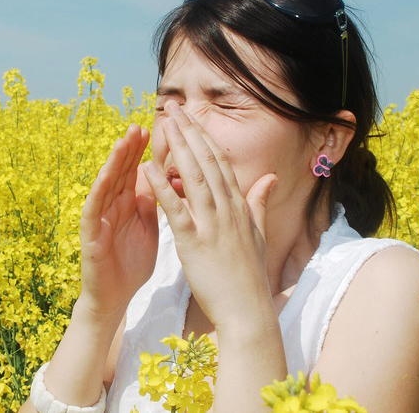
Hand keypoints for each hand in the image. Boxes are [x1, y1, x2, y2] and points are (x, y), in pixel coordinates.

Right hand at [78, 124, 158, 318]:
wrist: (116, 298)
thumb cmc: (131, 264)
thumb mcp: (148, 227)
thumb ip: (152, 203)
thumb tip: (162, 177)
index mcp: (128, 204)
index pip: (136, 171)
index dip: (144, 151)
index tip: (158, 129)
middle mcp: (112, 206)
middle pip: (121, 172)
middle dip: (130, 148)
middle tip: (139, 125)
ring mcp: (99, 218)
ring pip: (106, 184)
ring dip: (114, 162)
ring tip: (122, 141)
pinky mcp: (90, 235)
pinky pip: (93, 209)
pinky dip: (99, 191)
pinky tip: (106, 176)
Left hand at [141, 101, 276, 327]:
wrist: (247, 310)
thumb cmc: (249, 275)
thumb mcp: (257, 234)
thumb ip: (259, 203)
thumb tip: (270, 178)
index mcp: (239, 206)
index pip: (220, 162)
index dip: (204, 137)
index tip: (191, 118)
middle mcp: (227, 209)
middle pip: (207, 161)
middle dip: (190, 132)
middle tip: (174, 107)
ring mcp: (212, 224)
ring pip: (194, 177)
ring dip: (178, 149)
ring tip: (164, 125)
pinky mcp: (194, 242)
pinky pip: (176, 209)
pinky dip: (162, 187)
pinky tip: (147, 169)